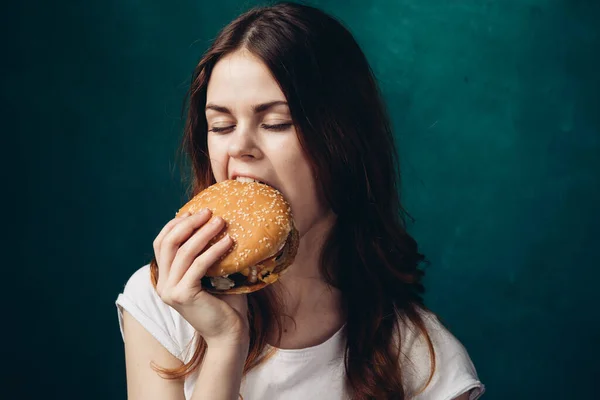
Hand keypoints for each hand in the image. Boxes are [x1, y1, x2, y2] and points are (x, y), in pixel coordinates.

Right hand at [153, 209, 248, 346]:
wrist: (229, 334)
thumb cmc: (226, 303)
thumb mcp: (212, 274)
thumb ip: (205, 254)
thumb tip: (216, 222)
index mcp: (165, 278)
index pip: (161, 243)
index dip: (175, 224)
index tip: (194, 211)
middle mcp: (163, 284)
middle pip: (167, 243)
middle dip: (188, 223)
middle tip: (209, 211)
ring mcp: (171, 291)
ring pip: (183, 252)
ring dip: (203, 233)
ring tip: (221, 221)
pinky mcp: (183, 295)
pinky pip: (198, 265)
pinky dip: (214, 251)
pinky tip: (230, 242)